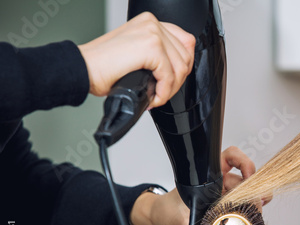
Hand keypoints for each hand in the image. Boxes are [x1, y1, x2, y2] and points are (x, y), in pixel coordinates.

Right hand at [78, 12, 194, 107]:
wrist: (83, 70)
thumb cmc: (103, 67)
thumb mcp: (136, 54)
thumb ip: (157, 56)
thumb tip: (176, 71)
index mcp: (150, 23)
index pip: (185, 42)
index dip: (182, 66)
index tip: (172, 80)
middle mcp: (152, 23)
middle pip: (186, 55)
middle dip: (177, 80)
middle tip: (162, 92)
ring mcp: (152, 33)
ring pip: (180, 67)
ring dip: (170, 89)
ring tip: (156, 96)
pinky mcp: (151, 47)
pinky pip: (169, 76)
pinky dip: (163, 92)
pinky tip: (152, 97)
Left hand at [129, 146, 267, 224]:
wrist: (164, 221)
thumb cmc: (168, 212)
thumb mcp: (178, 219)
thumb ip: (193, 224)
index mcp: (207, 176)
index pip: (231, 157)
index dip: (243, 163)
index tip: (249, 176)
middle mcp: (219, 183)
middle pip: (244, 180)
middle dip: (253, 192)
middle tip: (257, 208)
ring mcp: (225, 197)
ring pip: (246, 196)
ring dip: (253, 206)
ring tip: (254, 218)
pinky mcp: (227, 210)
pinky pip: (243, 209)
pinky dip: (250, 216)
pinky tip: (251, 223)